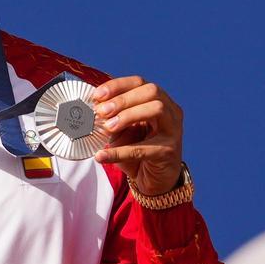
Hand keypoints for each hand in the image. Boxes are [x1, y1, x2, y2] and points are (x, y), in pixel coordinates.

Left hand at [92, 76, 183, 195]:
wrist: (154, 181)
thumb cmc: (137, 149)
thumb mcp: (121, 130)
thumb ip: (111, 117)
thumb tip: (91, 107)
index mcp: (158, 100)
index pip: (140, 82)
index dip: (118, 85)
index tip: (97, 95)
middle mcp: (170, 111)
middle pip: (151, 91)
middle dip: (123, 99)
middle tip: (102, 111)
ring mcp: (173, 130)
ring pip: (156, 109)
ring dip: (128, 115)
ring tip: (108, 128)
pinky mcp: (169, 151)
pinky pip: (144, 148)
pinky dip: (120, 152)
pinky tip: (102, 156)